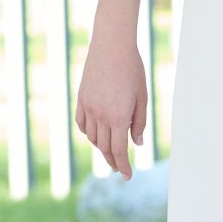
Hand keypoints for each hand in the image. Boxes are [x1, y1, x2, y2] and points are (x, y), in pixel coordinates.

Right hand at [76, 29, 146, 178]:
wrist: (111, 46)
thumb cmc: (132, 70)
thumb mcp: (142, 97)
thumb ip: (139, 123)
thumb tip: (136, 144)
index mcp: (117, 117)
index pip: (118, 151)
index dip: (123, 166)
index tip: (127, 175)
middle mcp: (100, 115)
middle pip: (104, 147)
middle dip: (113, 161)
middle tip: (120, 168)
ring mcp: (88, 107)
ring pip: (92, 137)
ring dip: (101, 147)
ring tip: (110, 150)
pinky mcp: (81, 99)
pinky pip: (81, 124)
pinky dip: (88, 133)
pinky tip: (96, 135)